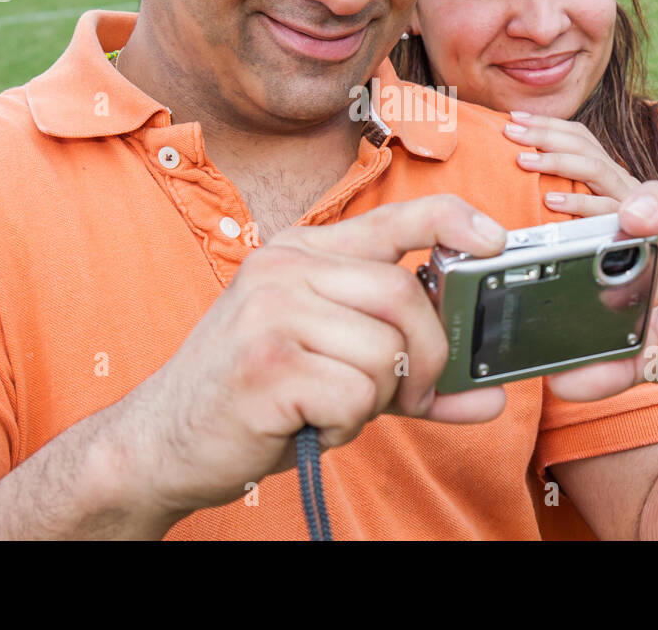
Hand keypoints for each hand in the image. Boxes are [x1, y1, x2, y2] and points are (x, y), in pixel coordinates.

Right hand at [115, 194, 511, 516]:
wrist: (164, 441)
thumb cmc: (257, 396)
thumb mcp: (333, 363)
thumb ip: (408, 369)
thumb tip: (489, 394)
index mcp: (302, 252)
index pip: (392, 217)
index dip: (452, 220)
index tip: (493, 239)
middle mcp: (284, 267)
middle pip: (405, 296)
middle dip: (427, 358)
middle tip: (406, 395)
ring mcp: (271, 310)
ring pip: (386, 352)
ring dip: (374, 400)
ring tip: (329, 407)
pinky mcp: (268, 362)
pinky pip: (356, 395)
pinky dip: (345, 425)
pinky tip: (308, 422)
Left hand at [502, 110, 657, 302]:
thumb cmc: (617, 232)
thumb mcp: (588, 202)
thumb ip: (566, 187)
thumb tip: (523, 172)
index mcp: (606, 169)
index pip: (578, 135)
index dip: (547, 123)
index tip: (515, 117)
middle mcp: (617, 177)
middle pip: (583, 144)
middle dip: (544, 133)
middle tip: (510, 131)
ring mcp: (626, 198)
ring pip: (594, 168)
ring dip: (556, 161)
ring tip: (523, 160)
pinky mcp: (632, 223)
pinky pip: (605, 209)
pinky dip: (577, 203)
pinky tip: (550, 202)